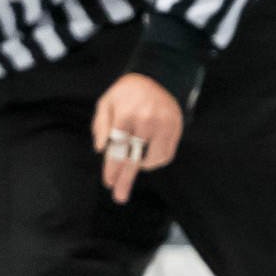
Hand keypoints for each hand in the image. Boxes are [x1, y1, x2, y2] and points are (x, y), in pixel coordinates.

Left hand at [90, 73, 184, 203]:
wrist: (159, 78)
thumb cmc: (127, 93)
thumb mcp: (107, 102)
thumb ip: (101, 125)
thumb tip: (100, 149)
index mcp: (126, 114)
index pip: (117, 147)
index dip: (112, 167)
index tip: (108, 183)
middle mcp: (146, 122)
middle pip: (133, 159)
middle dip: (125, 179)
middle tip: (119, 197)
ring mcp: (163, 127)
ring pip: (152, 160)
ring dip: (141, 166)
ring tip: (135, 164)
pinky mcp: (175, 130)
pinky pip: (165, 155)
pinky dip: (155, 160)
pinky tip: (147, 157)